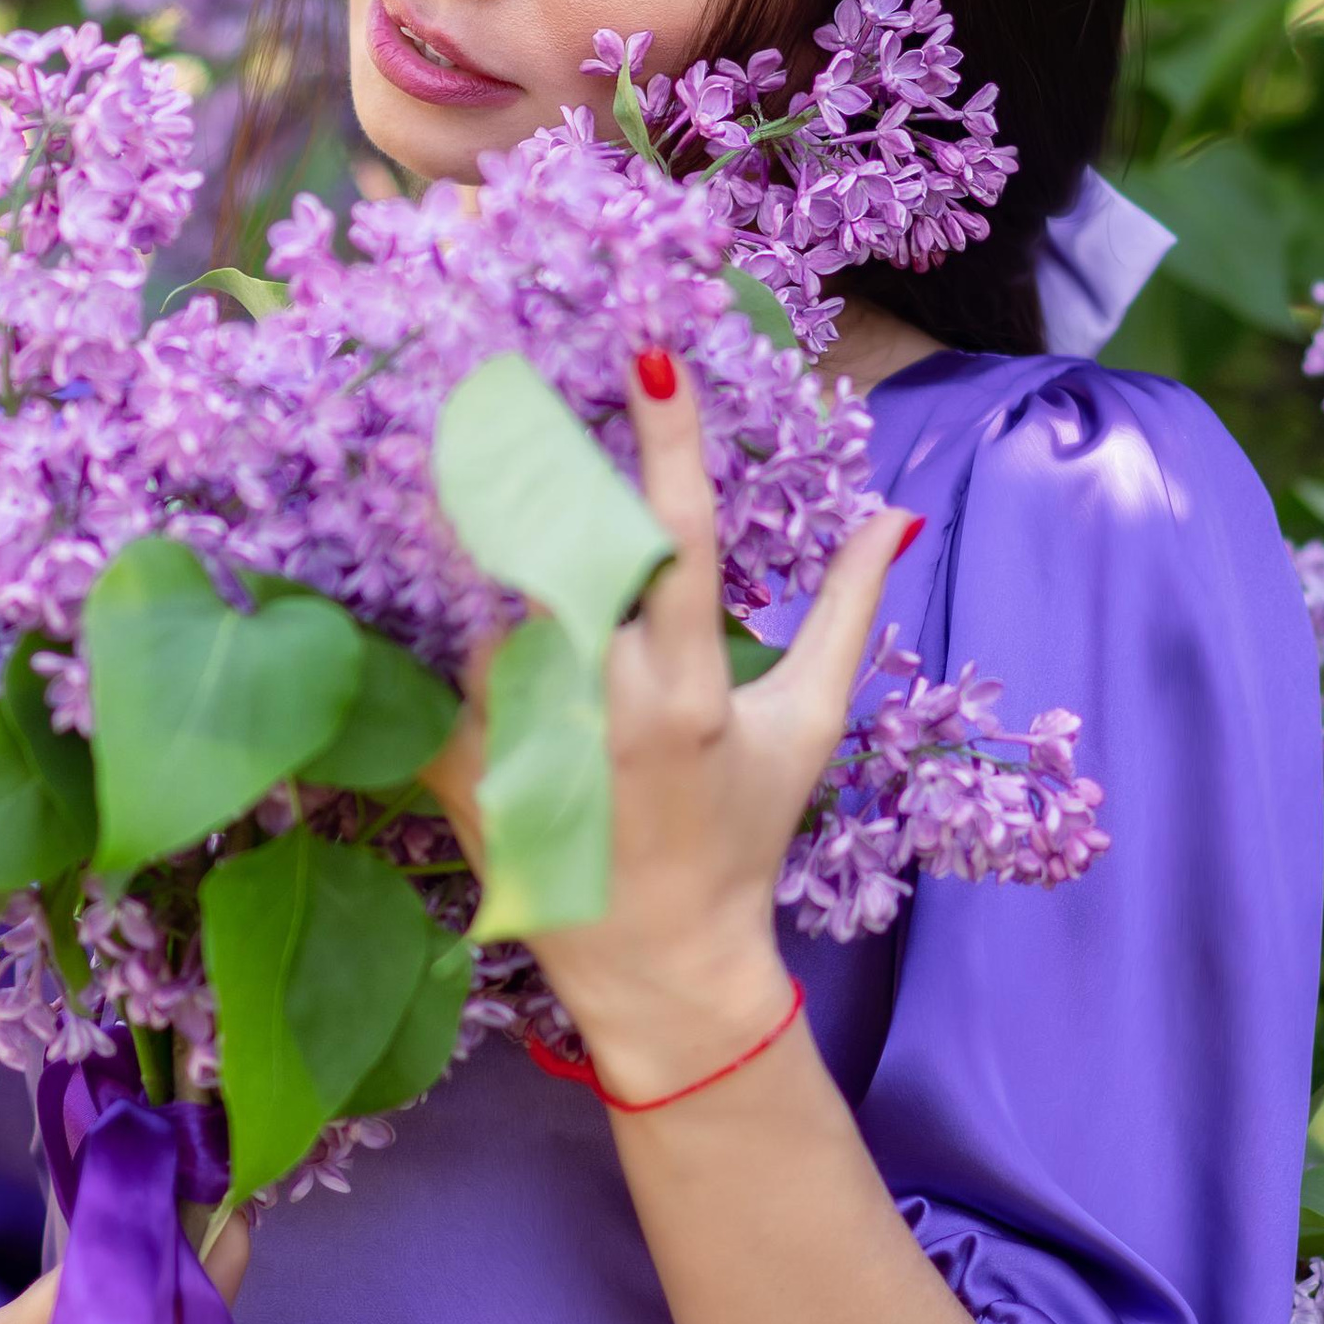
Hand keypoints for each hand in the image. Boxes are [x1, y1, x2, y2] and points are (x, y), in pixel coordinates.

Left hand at [427, 350, 909, 1102]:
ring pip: (489, 602)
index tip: (651, 359)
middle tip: (512, 384)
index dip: (669, 447)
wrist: (660, 963)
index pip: (678, 543)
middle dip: (539, 469)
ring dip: (492, 558)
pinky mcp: (458, 771)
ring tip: (479, 523)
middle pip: (559, 552)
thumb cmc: (742, 834)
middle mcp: (601, 711)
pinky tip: (426, 604)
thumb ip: (848, 613)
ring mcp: (520, 742)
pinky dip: (435, 631)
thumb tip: (897, 514)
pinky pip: (431, 669)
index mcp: (691, 692)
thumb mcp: (807, 725)